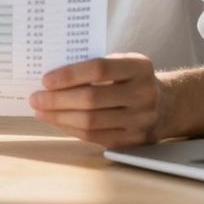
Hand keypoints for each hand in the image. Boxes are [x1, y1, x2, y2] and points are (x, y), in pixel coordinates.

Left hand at [29, 53, 166, 148]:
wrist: (167, 104)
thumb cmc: (131, 79)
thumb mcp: (123, 63)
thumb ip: (94, 67)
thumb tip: (53, 79)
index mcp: (140, 67)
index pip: (99, 69)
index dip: (70, 74)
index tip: (46, 80)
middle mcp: (144, 94)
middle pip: (92, 99)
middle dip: (58, 100)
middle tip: (36, 98)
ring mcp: (141, 120)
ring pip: (91, 121)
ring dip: (60, 117)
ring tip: (41, 111)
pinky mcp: (134, 141)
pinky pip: (96, 137)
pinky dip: (72, 129)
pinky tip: (58, 121)